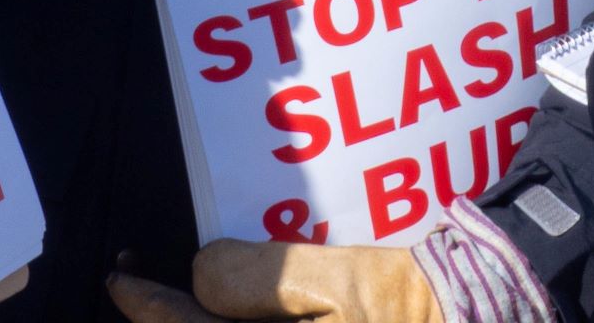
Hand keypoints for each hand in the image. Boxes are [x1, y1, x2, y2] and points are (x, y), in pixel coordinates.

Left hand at [108, 241, 443, 322]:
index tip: (120, 275)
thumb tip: (202, 274)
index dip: (144, 304)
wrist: (472, 321)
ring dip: (195, 318)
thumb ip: (261, 280)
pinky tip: (227, 307)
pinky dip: (227, 322)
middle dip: (164, 315)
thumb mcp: (336, 283)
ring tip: (178, 294)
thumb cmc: (410, 307)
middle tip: (138, 280)